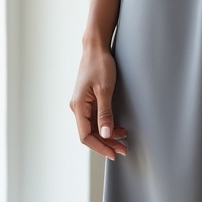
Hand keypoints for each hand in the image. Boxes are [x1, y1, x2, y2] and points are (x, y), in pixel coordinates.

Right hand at [70, 44, 128, 158]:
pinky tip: (118, 127)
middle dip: (106, 143)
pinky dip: (107, 125)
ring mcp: (83, 104)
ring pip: (94, 127)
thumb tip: (105, 135)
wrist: (96, 48)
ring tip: (123, 139)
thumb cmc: (100, 65)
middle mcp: (78, 107)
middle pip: (90, 133)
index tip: (114, 153)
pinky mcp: (89, 100)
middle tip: (123, 149)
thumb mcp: (105, 89)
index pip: (86, 136)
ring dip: (108, 135)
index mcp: (78, 106)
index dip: (100, 147)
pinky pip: (96, 118)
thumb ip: (105, 113)